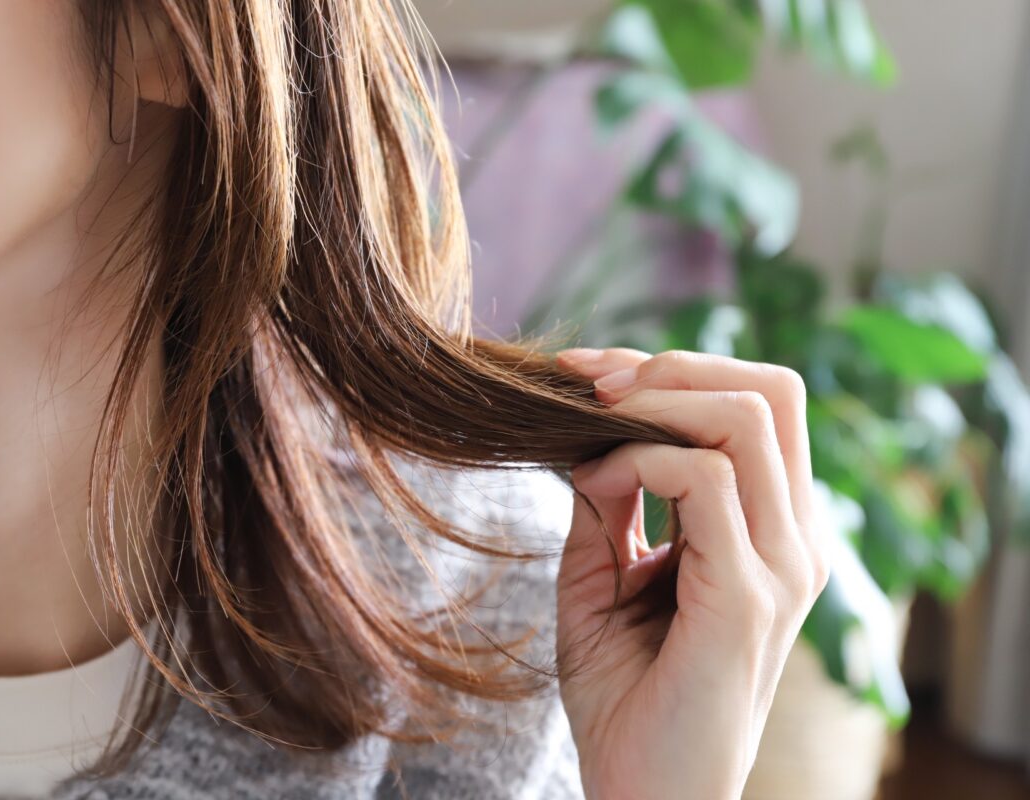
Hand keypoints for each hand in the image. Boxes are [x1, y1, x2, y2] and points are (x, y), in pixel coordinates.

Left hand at [552, 348, 828, 799]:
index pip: (756, 404)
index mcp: (769, 531)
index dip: (673, 369)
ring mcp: (780, 566)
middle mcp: (792, 540)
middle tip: (589, 383)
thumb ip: (606, 508)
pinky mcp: (747, 598)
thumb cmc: (625, 695)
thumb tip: (585, 436)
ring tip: (589, 422)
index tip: (585, 375)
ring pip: (747, 416)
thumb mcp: (602, 581)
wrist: (641, 795)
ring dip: (655, 401)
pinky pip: (704, 481)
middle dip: (672, 366)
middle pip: (770, 389)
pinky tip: (592, 486)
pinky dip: (639, 461)